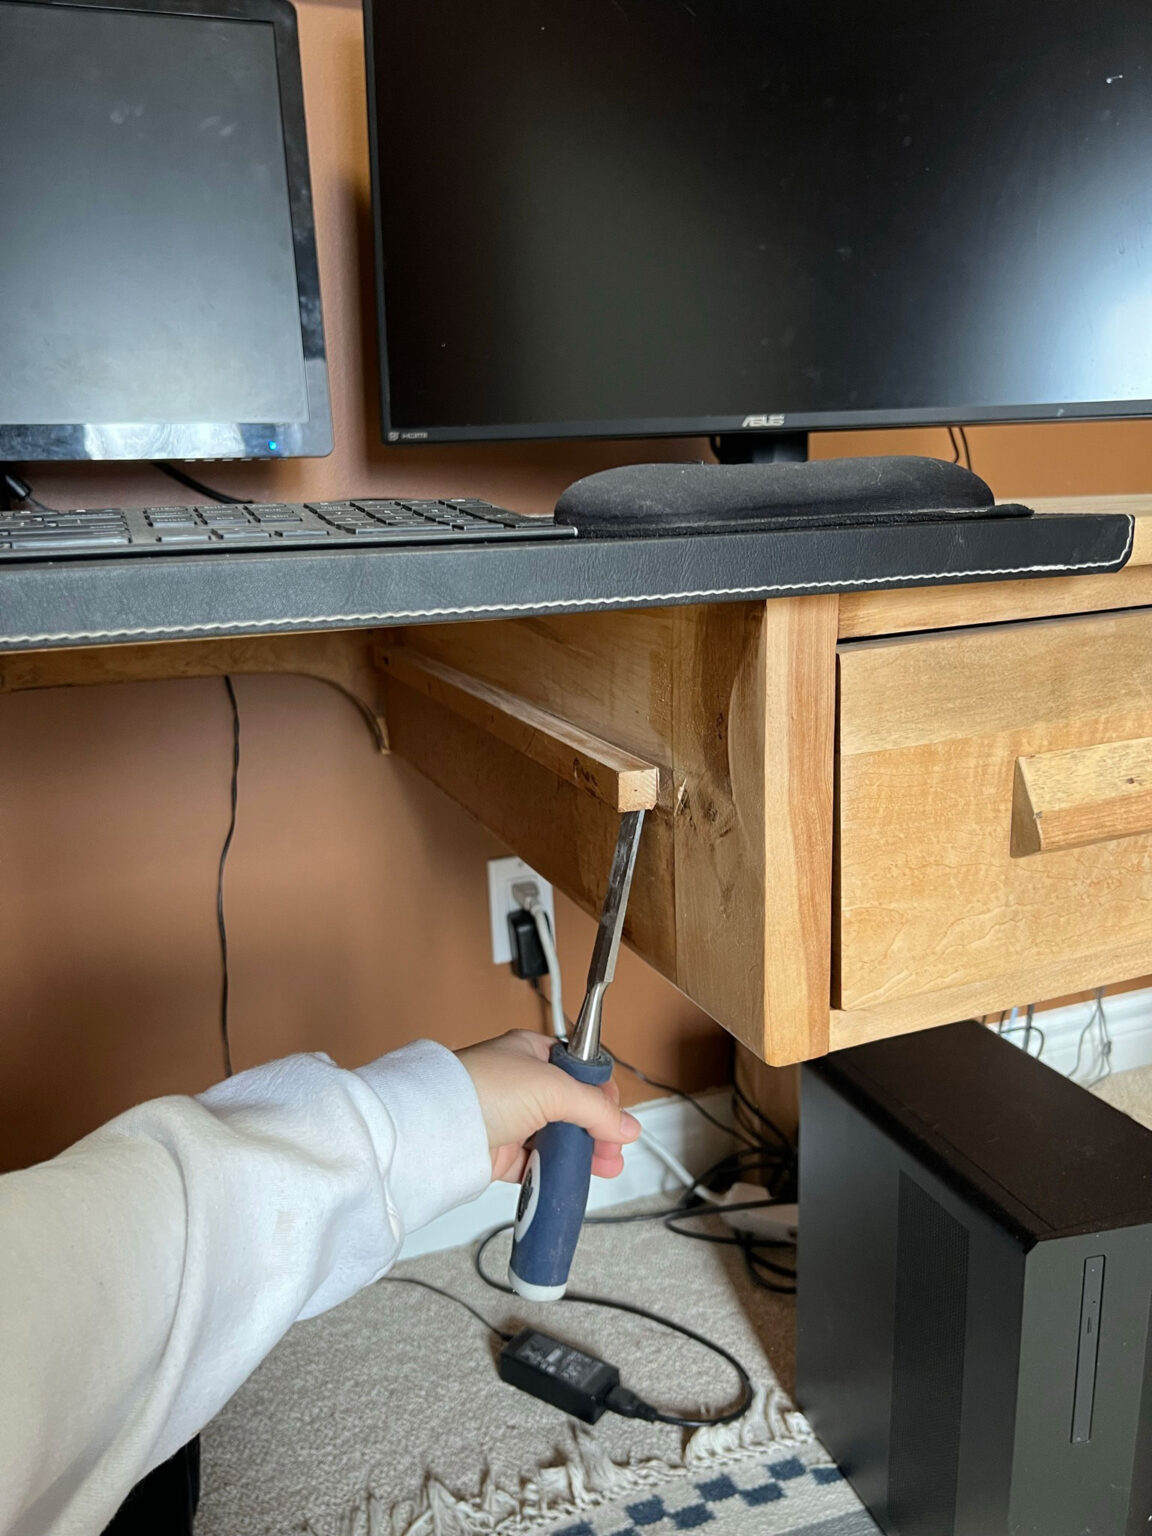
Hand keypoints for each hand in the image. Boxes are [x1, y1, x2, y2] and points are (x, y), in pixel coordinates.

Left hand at [457, 1030, 640, 1182]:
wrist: (441, 1126)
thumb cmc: (483, 1087)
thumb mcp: (554, 1088)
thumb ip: (596, 1108)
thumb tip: (626, 1126)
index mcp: (532, 1052)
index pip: (578, 1069)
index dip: (601, 1092)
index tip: (616, 1113)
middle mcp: (521, 1083)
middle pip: (571, 1108)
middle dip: (597, 1129)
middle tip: (613, 1148)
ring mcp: (510, 1118)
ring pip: (556, 1138)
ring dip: (581, 1154)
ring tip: (603, 1167)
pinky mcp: (500, 1152)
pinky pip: (536, 1163)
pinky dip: (554, 1171)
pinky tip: (571, 1177)